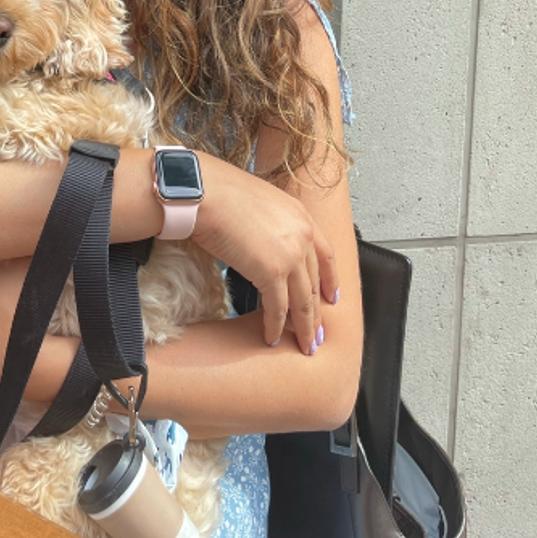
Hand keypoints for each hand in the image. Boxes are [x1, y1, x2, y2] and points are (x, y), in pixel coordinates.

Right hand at [193, 154, 337, 353]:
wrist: (204, 191)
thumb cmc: (217, 191)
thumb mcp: (256, 201)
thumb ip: (269, 222)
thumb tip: (260, 240)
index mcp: (300, 214)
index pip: (325, 254)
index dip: (330, 279)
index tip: (333, 297)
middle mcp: (302, 234)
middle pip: (315, 282)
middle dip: (317, 312)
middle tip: (317, 333)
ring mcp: (290, 254)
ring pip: (303, 301)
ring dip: (303, 328)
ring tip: (303, 346)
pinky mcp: (272, 272)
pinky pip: (278, 308)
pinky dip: (275, 327)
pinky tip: (270, 338)